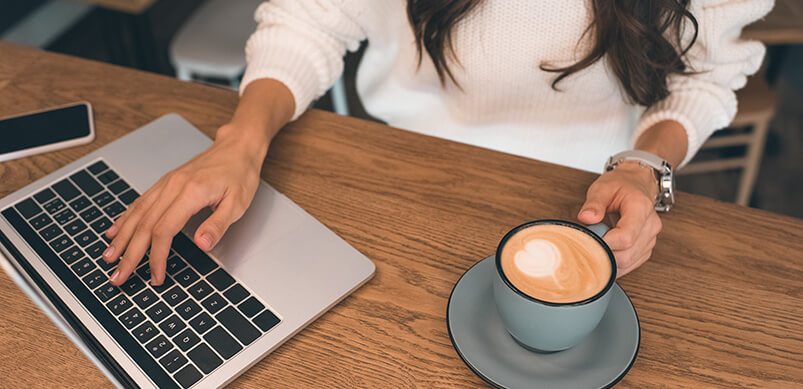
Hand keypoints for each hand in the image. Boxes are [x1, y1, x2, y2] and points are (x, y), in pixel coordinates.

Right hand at [102, 124, 267, 285]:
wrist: (237, 147)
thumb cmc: (239, 174)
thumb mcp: (238, 203)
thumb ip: (218, 225)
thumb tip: (202, 244)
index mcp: (191, 192)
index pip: (164, 231)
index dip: (156, 256)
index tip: (156, 276)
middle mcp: (173, 186)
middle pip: (144, 225)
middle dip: (129, 254)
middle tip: (118, 276)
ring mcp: (166, 183)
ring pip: (137, 214)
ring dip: (122, 238)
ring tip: (108, 257)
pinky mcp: (165, 182)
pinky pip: (140, 202)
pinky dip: (126, 218)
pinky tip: (115, 230)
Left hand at [578, 161, 662, 277]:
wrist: (636, 183)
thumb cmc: (620, 185)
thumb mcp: (602, 188)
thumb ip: (594, 203)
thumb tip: (586, 218)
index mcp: (640, 207)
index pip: (626, 236)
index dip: (606, 244)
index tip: (589, 243)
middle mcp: (650, 224)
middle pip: (628, 254)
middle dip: (605, 255)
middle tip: (587, 246)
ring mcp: (650, 237)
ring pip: (629, 262)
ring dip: (610, 260)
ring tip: (597, 246)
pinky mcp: (646, 247)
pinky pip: (632, 263)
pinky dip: (617, 263)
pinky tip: (606, 253)